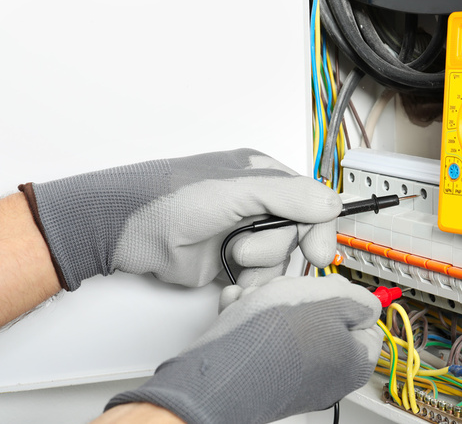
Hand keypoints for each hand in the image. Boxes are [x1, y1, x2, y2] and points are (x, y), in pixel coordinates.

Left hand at [19, 149, 340, 290]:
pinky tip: (231, 283)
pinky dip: (250, 286)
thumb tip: (332, 203)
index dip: (318, 228)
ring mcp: (244, 234)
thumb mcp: (236, 190)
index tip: (316, 252)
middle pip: (297, 236)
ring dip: (260, 269)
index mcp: (263, 177)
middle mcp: (257, 204)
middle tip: (245, 249)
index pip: (311, 201)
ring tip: (230, 259)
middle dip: (274, 248)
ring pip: (279, 261)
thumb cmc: (172, 199)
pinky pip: (259, 279)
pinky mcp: (231, 262)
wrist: (129, 232)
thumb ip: (288, 195)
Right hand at [104, 275, 382, 423]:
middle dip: (301, 296)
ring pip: (287, 320)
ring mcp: (292, 375)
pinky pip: (261, 334)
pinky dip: (249, 317)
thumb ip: (360, 301)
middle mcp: (325, 376)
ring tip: (256, 303)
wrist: (221, 368)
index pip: (367, 324)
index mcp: (353, 363)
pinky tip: (239, 311)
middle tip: (289, 293)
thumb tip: (368, 304)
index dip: (349, 299)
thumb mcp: (334, 300)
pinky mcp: (261, 371)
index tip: (333, 288)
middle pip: (324, 318)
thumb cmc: (276, 338)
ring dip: (269, 301)